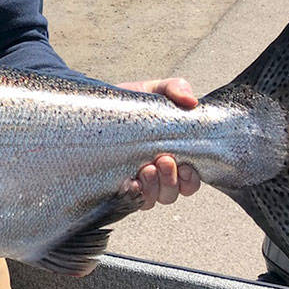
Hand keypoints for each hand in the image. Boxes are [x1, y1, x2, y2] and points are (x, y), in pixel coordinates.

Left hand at [118, 77, 201, 208]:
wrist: (97, 105)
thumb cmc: (130, 102)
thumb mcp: (154, 90)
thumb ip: (175, 89)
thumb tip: (191, 100)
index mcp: (172, 157)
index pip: (190, 181)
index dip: (191, 179)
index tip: (186, 166)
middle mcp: (155, 175)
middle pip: (172, 194)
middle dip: (171, 181)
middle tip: (163, 160)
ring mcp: (135, 181)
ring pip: (152, 199)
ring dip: (153, 188)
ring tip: (146, 169)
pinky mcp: (114, 185)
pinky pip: (128, 200)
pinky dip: (132, 194)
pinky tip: (129, 182)